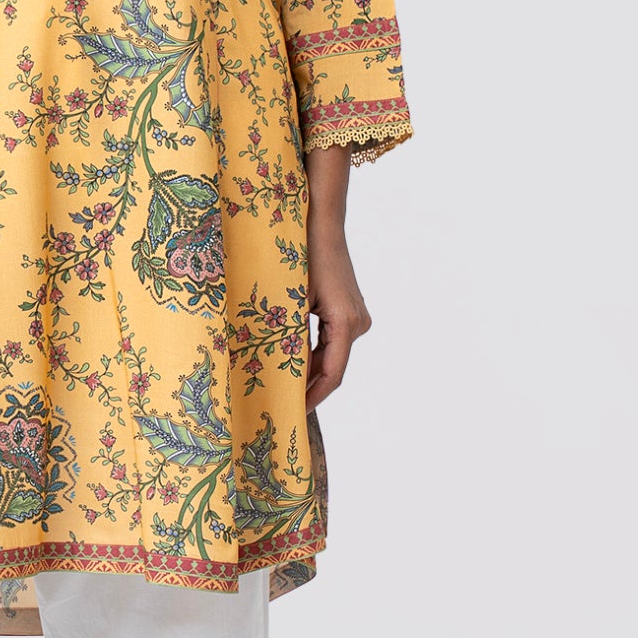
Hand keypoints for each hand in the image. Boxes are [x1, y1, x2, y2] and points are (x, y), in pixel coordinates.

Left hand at [304, 147, 371, 411]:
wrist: (320, 223)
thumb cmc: (302, 256)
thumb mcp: (290, 301)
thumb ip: (289, 337)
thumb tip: (280, 374)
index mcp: (346, 324)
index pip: (331, 375)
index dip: (312, 398)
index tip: (294, 413)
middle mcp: (358, 324)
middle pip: (332, 368)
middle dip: (308, 388)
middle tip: (282, 406)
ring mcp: (356, 317)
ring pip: (332, 355)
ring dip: (309, 371)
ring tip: (283, 389)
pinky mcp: (349, 310)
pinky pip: (331, 341)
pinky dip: (313, 354)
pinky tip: (291, 364)